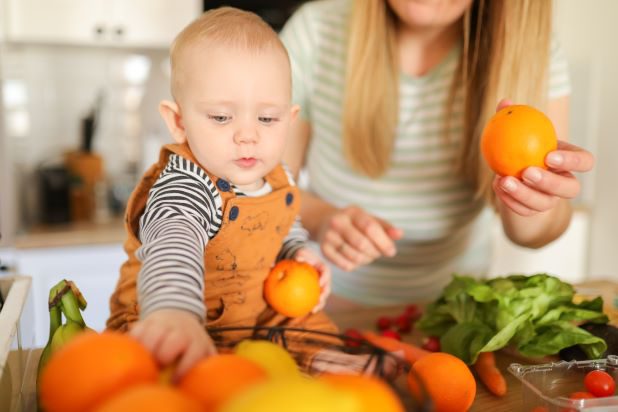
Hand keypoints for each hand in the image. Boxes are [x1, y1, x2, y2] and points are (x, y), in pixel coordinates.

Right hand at [130, 308, 216, 380]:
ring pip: (153, 333)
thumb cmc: (192, 341)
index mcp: (196, 340)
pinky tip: (133, 353)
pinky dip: (133, 343)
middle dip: (164, 354)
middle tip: (158, 366)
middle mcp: (181, 330)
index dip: (184, 368)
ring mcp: (163, 324)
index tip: (174, 381)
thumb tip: (207, 382)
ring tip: (143, 362)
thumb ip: (208, 364)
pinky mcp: (147, 321)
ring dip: (146, 349)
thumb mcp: (204, 349)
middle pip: (174, 339)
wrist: (179, 313)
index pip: (194, 352)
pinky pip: (137, 330)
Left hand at [293, 247, 330, 312]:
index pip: (326, 273)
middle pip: (327, 288)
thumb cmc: (302, 257)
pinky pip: (314, 300)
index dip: (325, 278)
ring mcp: (321, 287)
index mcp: (323, 269)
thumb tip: (298, 259)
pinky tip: (303, 311)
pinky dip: (310, 306)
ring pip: (322, 297)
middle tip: (319, 299)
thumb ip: (300, 255)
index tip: (320, 283)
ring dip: (319, 304)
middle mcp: (324, 279)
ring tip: (313, 310)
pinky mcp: (315, 293)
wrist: (302, 262)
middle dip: (324, 295)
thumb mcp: (301, 253)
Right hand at [317, 206, 402, 270]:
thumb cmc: (354, 223)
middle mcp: (337, 222)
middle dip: (375, 252)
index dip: (383, 242)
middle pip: (362, 244)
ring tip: (368, 255)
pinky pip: (346, 265)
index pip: (369, 227)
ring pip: (354, 256)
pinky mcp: (324, 250)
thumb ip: (385, 227)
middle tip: (379, 253)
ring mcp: (328, 236)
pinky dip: (356, 265)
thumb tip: (400, 234)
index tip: (391, 252)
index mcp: (352, 212)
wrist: (325, 223)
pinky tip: (357, 258)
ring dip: (367, 260)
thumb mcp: (369, 219)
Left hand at [492, 100, 593, 215]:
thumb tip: (504, 103)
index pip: (585, 162)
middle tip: (528, 172)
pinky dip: (509, 200)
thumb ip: (513, 118)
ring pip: (544, 203)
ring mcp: (550, 200)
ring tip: (504, 181)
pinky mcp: (533, 211)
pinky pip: (523, 210)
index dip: (573, 161)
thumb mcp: (518, 133)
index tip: (549, 155)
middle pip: (570, 188)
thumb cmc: (520, 147)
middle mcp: (564, 183)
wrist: (512, 174)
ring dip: (523, 194)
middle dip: (550, 182)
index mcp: (568, 161)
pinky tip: (496, 186)